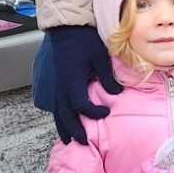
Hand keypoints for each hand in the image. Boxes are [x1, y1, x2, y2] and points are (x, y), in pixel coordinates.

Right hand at [50, 25, 123, 145]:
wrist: (68, 29)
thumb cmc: (85, 41)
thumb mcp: (100, 58)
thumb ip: (107, 78)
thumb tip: (117, 94)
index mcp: (72, 82)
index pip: (81, 106)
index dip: (93, 113)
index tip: (106, 112)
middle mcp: (61, 87)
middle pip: (66, 115)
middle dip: (74, 130)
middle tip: (83, 143)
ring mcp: (57, 86)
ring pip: (58, 112)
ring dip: (63, 127)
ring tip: (69, 141)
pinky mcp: (57, 83)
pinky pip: (56, 105)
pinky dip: (59, 117)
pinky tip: (64, 123)